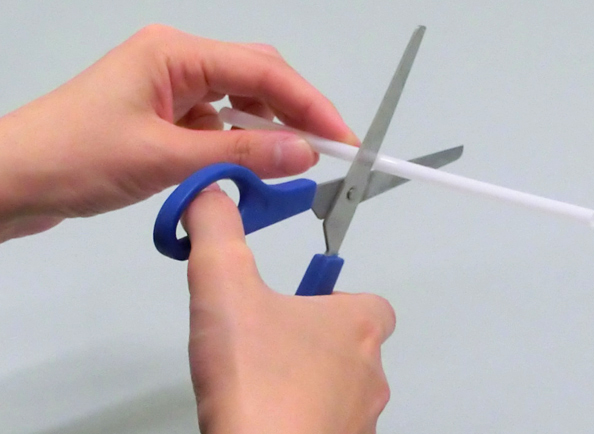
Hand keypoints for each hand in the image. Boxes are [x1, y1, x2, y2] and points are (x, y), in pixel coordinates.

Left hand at [0, 25, 356, 240]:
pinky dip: (239, 145)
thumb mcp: (166, 158)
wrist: (14, 181)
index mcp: (175, 54)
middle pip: (255, 78)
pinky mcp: (162, 117)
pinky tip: (252, 165)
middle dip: (295, 112)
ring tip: (296, 161)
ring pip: (238, 103)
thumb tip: (305, 153)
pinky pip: (216, 125)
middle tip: (329, 150)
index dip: (309, 104)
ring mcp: (168, 90)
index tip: (342, 138)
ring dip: (268, 130)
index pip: (262, 70)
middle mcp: (176, 63)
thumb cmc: (76, 159)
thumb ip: (241, 154)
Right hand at [184, 186, 395, 433]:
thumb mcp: (224, 288)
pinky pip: (327, 427)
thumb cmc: (255, 379)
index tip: (302, 303)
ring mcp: (360, 420)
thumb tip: (209, 195)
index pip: (373, 304)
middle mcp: (369, 374)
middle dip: (316, 341)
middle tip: (270, 341)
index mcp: (355, 326)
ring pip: (343, 390)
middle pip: (356, 347)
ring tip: (262, 380)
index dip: (339, 300)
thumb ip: (216, 233)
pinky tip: (265, 417)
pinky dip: (304, 419)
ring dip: (310, 380)